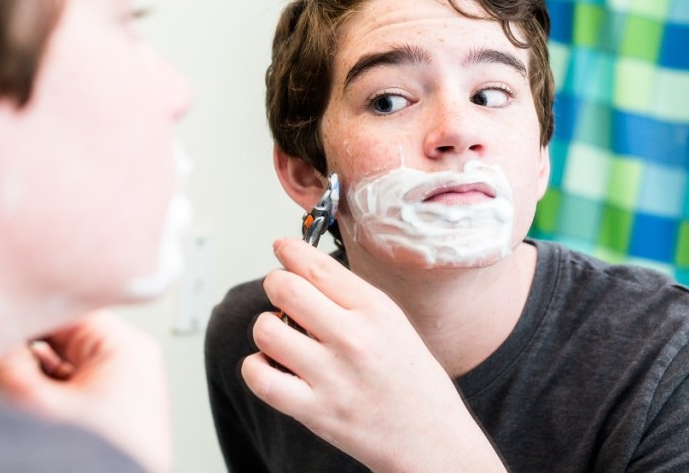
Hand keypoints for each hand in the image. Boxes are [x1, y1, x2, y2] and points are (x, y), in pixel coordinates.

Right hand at [0, 310, 170, 472]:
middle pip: (55, 337)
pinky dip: (30, 403)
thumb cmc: (100, 466)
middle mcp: (126, 368)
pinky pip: (58, 399)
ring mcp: (115, 398)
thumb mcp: (34, 407)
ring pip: (51, 370)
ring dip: (17, 380)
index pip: (63, 306)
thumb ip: (2, 363)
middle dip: (13, 351)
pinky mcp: (103, 425)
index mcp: (126, 350)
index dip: (17, 312)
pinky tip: (9, 415)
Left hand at [241, 238, 505, 472]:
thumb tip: (302, 269)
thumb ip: (351, 297)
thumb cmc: (412, 382)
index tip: (282, 248)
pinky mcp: (315, 411)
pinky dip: (256, 367)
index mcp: (376, 311)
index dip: (291, 251)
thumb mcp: (394, 323)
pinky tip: (272, 365)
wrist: (432, 441)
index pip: (318, 267)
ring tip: (281, 334)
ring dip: (266, 326)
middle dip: (275, 283)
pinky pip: (261, 378)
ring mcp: (332, 376)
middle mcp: (353, 338)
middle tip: (281, 292)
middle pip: (286, 289)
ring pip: (267, 330)